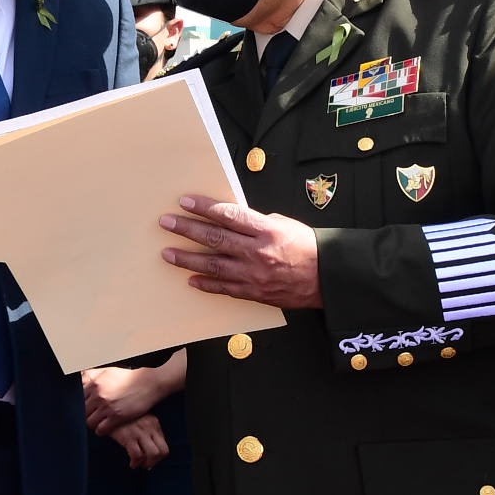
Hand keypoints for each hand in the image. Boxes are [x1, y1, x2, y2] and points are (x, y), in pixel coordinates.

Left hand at [83, 367, 162, 433]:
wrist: (148, 384)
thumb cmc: (128, 378)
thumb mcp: (108, 371)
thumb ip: (92, 375)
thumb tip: (80, 376)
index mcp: (94, 383)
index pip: (79, 399)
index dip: (82, 405)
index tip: (88, 408)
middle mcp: (98, 395)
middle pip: (83, 411)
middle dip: (87, 415)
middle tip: (93, 417)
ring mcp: (107, 406)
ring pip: (90, 422)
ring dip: (93, 424)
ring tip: (98, 423)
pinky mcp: (116, 416)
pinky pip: (101, 429)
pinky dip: (101, 430)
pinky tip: (105, 428)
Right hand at [109, 414, 169, 468]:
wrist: (104, 411)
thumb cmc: (120, 418)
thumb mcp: (138, 419)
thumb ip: (146, 431)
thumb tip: (149, 451)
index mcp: (153, 422)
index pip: (164, 444)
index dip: (158, 456)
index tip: (150, 460)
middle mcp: (149, 427)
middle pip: (163, 451)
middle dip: (155, 462)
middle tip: (146, 464)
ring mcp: (139, 432)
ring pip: (153, 454)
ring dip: (147, 464)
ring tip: (139, 464)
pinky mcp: (128, 437)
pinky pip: (138, 455)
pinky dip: (136, 463)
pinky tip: (132, 463)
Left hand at [160, 194, 322, 308]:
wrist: (328, 278)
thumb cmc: (308, 247)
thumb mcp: (284, 224)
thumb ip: (256, 222)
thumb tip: (231, 219)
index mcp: (266, 230)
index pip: (228, 215)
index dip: (204, 208)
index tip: (185, 202)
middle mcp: (257, 252)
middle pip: (215, 239)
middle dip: (187, 230)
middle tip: (166, 223)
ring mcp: (254, 275)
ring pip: (213, 266)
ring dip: (187, 259)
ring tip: (168, 254)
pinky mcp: (255, 292)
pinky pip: (225, 288)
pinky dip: (206, 284)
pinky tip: (191, 279)